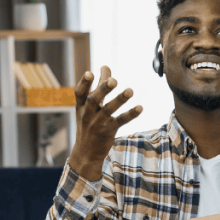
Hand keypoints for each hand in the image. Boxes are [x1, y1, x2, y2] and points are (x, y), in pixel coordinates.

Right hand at [67, 66, 142, 181]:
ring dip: (120, 100)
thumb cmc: (89, 123)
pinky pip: (120, 121)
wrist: (86, 153)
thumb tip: (104, 66)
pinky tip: (140, 108)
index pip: (80, 93)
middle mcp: (88, 114)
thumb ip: (98, 86)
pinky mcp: (108, 131)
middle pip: (94, 100)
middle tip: (114, 80)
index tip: (90, 73)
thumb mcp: (89, 106)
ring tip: (130, 90)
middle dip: (103, 89)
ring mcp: (97, 123)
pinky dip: (130, 114)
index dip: (84, 83)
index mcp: (81, 106)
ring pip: (108, 110)